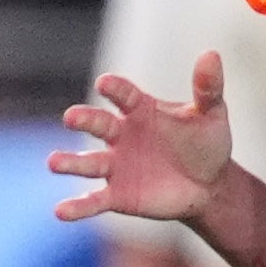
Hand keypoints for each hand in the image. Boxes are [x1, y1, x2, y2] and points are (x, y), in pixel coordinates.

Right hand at [50, 56, 233, 224]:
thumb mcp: (212, 115)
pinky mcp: (116, 195)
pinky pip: (93, 200)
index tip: (104, 83)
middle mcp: (121, 134)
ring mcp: (115, 165)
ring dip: (70, 163)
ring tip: (53, 162)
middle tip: (71, 117)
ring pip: (88, 163)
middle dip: (85, 120)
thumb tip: (211, 54)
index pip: (124, 95)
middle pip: (98, 124)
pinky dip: (77, 207)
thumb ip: (208, 88)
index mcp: (141, 109)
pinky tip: (60, 211)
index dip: (115, 89)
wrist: (209, 186)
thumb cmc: (206, 143)